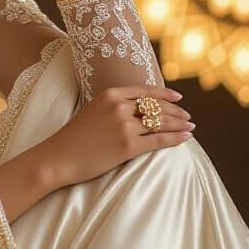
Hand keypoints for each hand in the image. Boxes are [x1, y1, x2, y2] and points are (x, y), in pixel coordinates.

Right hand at [38, 86, 194, 187]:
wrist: (58, 157)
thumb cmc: (74, 138)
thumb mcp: (93, 111)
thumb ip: (114, 106)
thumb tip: (137, 109)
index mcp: (111, 94)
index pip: (146, 91)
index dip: (166, 94)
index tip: (179, 98)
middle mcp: (119, 106)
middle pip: (157, 106)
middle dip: (176, 111)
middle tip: (188, 117)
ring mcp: (124, 125)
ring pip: (161, 122)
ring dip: (179, 124)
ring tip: (190, 128)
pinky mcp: (128, 145)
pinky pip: (159, 140)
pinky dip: (175, 138)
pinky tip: (185, 138)